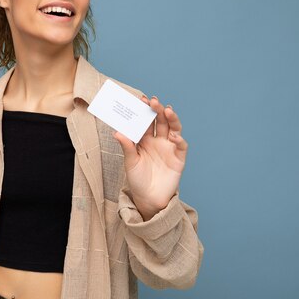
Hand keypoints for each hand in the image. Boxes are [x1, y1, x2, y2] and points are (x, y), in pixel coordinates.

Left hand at [113, 95, 187, 220]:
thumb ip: (126, 147)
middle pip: (160, 121)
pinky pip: (181, 145)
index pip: (145, 121)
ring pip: (173, 128)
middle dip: (157, 110)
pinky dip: (178, 138)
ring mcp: (169, 148)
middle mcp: (158, 140)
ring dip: (171, 118)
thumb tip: (117, 132)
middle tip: (153, 101)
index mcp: (144, 139)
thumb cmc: (137, 179)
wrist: (148, 199)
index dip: (144, 110)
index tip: (140, 100)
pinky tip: (173, 135)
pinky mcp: (179, 158)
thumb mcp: (130, 162)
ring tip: (167, 110)